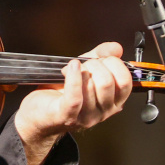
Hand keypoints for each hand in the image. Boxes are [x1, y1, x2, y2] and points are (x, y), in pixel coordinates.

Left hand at [13, 41, 131, 164]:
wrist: (38, 114)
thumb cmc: (61, 94)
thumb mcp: (84, 71)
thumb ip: (100, 57)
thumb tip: (116, 48)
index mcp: (113, 102)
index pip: (126, 81)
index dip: (114, 64)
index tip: (102, 59)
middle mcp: (103, 111)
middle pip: (109, 82)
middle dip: (95, 65)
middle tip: (83, 65)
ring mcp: (86, 116)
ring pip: (92, 86)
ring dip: (80, 71)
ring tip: (70, 71)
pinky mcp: (67, 115)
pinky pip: (75, 96)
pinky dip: (73, 77)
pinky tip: (70, 67)